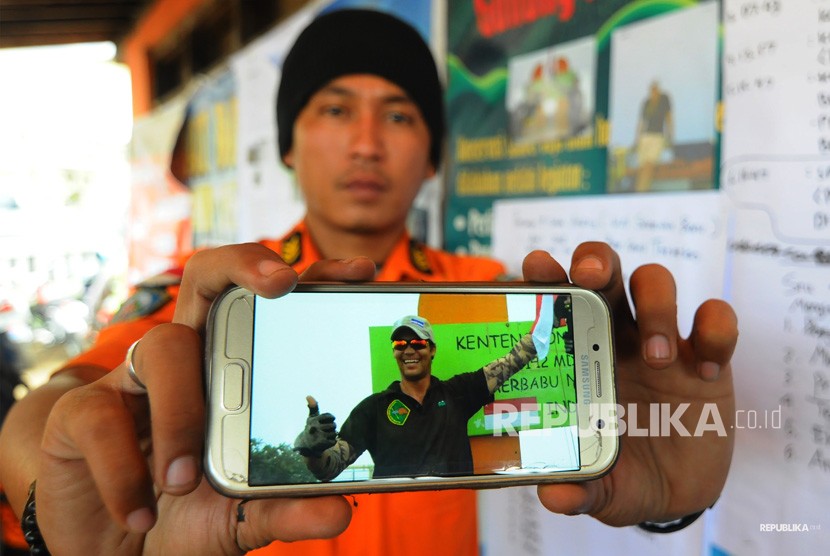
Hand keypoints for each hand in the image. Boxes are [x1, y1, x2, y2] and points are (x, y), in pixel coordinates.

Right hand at [35, 244, 375, 553]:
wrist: (111, 548)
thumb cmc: (184, 515)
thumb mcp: (242, 516)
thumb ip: (285, 510)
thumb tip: (340, 514)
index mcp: (232, 371)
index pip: (271, 307)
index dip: (313, 278)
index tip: (362, 271)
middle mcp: (187, 360)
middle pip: (209, 278)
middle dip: (244, 265)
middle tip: (281, 283)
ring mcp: (133, 380)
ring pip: (163, 346)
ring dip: (181, 414)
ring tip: (184, 482)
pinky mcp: (81, 412)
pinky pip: (100, 418)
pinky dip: (123, 472)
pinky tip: (140, 510)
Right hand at [294, 396, 337, 456]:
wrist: (306, 445)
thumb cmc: (311, 428)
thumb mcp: (312, 417)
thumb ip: (313, 407)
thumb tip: (308, 395)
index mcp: (313, 420)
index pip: (329, 416)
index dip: (331, 418)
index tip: (328, 420)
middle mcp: (315, 427)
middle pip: (333, 425)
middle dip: (331, 428)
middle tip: (324, 430)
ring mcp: (318, 436)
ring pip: (334, 433)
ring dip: (332, 435)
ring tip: (325, 436)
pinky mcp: (321, 444)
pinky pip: (334, 441)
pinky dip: (332, 441)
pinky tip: (326, 442)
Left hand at [522, 245, 736, 525]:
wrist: (678, 491)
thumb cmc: (623, 474)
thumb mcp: (599, 488)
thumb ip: (578, 489)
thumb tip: (553, 496)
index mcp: (574, 355)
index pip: (555, 301)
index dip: (544, 275)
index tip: (536, 267)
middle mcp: (613, 336)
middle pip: (604, 272)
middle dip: (596, 261)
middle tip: (590, 277)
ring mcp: (661, 341)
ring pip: (656, 282)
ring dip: (656, 305)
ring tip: (658, 358)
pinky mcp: (707, 356)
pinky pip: (717, 320)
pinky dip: (716, 332)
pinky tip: (704, 372)